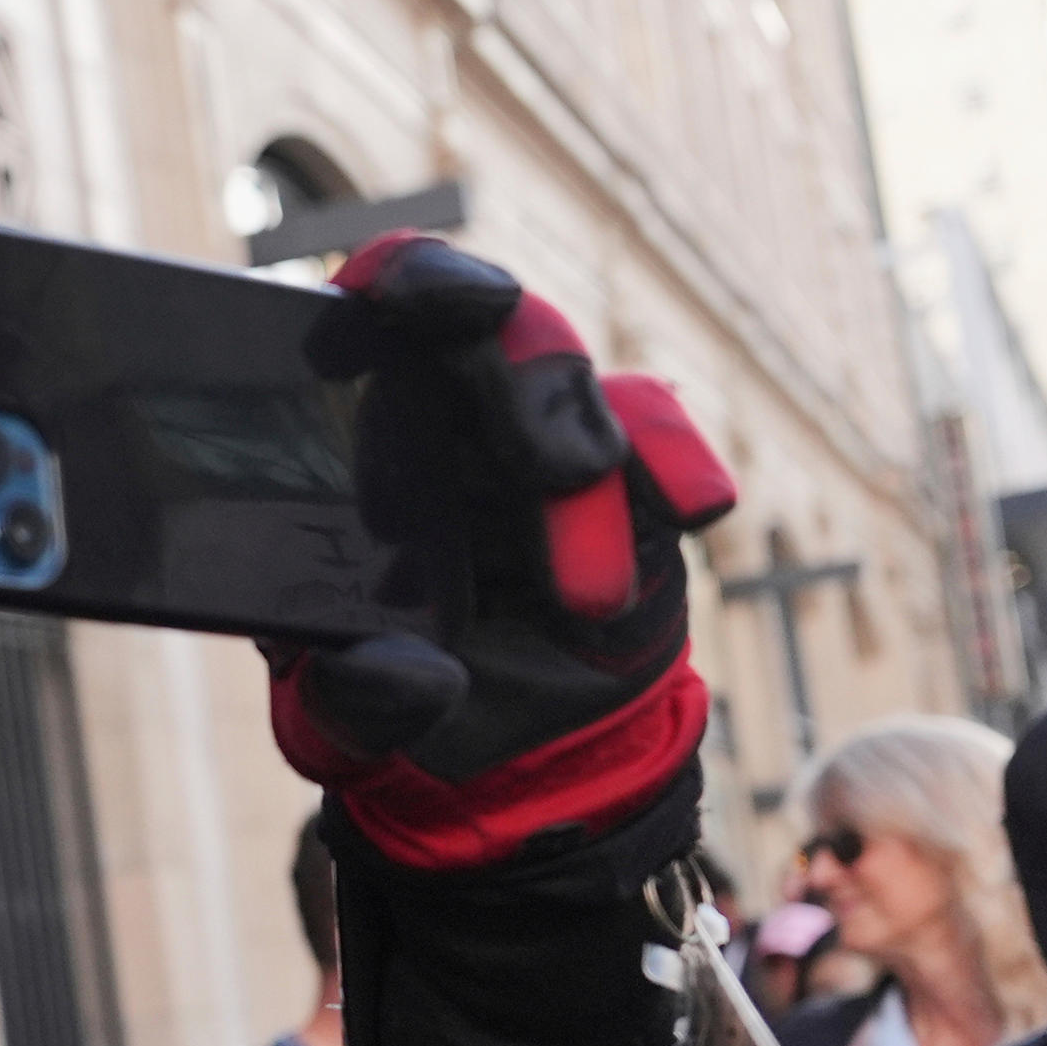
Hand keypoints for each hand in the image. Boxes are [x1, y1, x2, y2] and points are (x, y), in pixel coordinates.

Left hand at [266, 237, 737, 867]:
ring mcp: (549, 447)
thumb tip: (400, 674)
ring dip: (595, 463)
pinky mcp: (631, 491)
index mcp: (364, 438)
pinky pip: (660, 449)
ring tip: (590, 588)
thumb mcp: (347, 731)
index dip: (406, 278)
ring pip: (583, 394)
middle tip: (558, 470)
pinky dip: (680, 465)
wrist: (505, 768)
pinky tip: (698, 504)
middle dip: (532, 384)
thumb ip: (356, 705)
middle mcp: (457, 419)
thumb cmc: (398, 712)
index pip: (379, 311)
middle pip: (497, 332)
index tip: (405, 296)